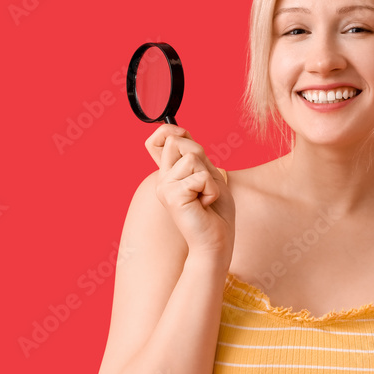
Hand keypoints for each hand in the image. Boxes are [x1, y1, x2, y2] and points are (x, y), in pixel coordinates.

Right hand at [144, 124, 234, 258]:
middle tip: (204, 184)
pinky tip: (205, 205)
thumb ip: (194, 156)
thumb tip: (181, 133)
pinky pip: (201, 176)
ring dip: (208, 178)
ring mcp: (165, 187)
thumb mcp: (207, 175)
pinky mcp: (173, 196)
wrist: (215, 242)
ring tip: (204, 197)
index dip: (170, 130)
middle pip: (178, 142)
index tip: (184, 136)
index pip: (158, 140)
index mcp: (169, 173)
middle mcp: (162, 179)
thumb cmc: (215, 212)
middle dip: (200, 157)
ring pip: (192, 158)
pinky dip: (211, 190)